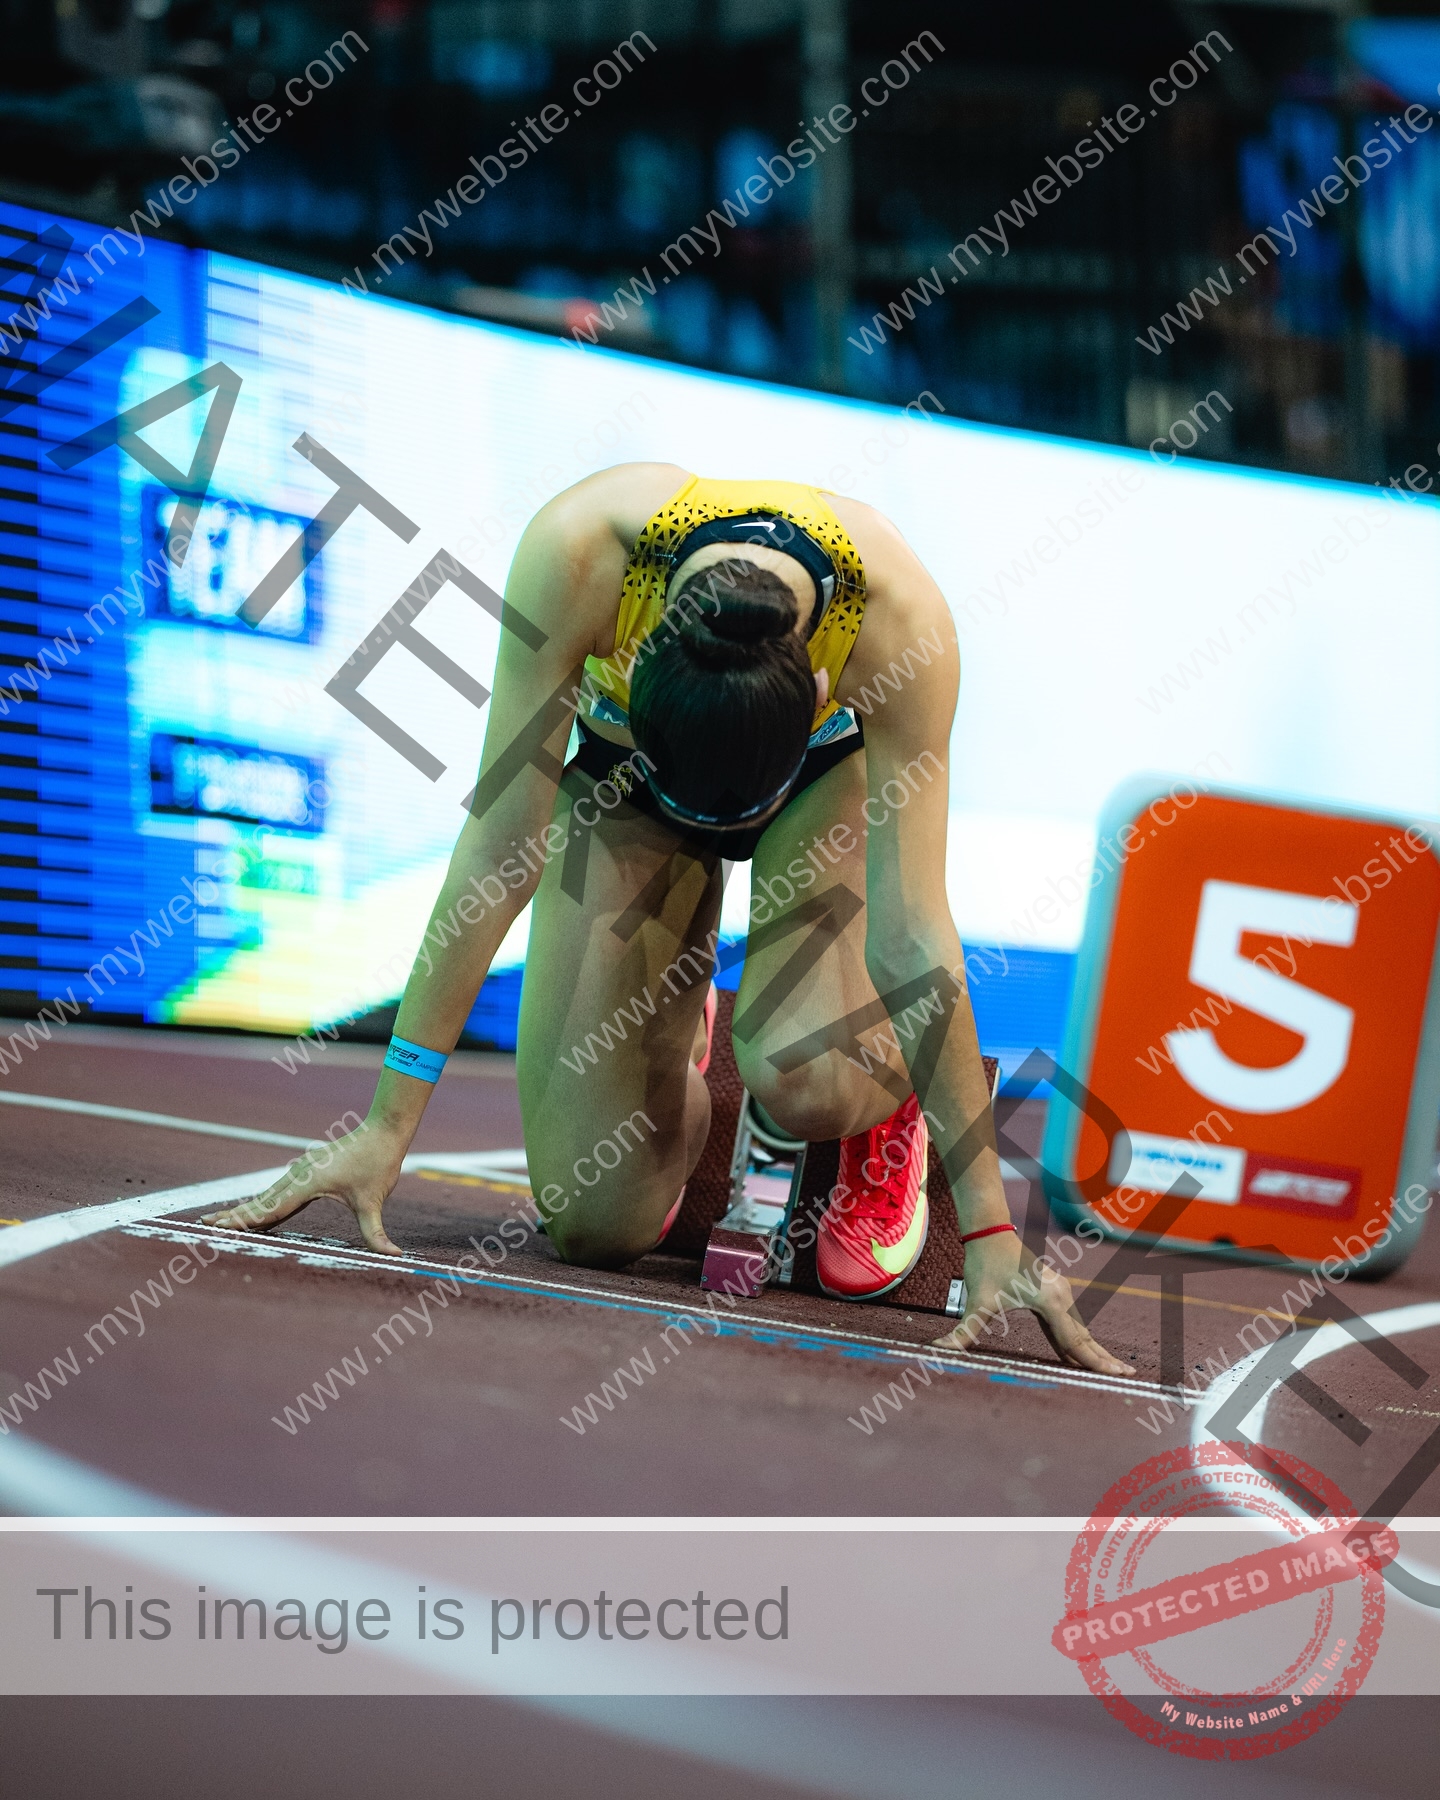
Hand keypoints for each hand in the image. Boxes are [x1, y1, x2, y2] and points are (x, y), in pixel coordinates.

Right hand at [201, 1120, 406, 1254]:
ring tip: (220, 1218)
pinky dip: (262, 1199)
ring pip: (267, 1193)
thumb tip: (393, 1256)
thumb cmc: (379, 1164)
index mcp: (309, 1183)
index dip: (246, 1221)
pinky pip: (279, 1188)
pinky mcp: (308, 1168)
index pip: (272, 1209)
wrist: (383, 1131)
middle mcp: (300, 1175)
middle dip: (234, 1215)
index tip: (223, 1229)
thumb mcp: (375, 1201)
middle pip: (261, 1200)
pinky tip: (255, 1208)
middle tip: (205, 1225)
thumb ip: (376, 1233)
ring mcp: (302, 1170)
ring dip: (245, 1206)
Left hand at [930, 1230, 1133, 1376]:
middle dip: (1104, 1358)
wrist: (990, 1232)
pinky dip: (1079, 1338)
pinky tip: (1082, 1353)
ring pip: (1079, 1328)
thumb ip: (962, 1333)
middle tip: (1129, 1376)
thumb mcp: (976, 1303)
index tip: (1116, 1375)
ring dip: (1093, 1349)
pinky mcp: (1054, 1291)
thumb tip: (936, 1350)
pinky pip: (1069, 1321)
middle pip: (1085, 1336)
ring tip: (1113, 1368)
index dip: (1094, 1362)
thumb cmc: (984, 1265)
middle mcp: (1062, 1296)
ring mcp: (1061, 1292)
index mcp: (1050, 1303)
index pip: (1076, 1341)